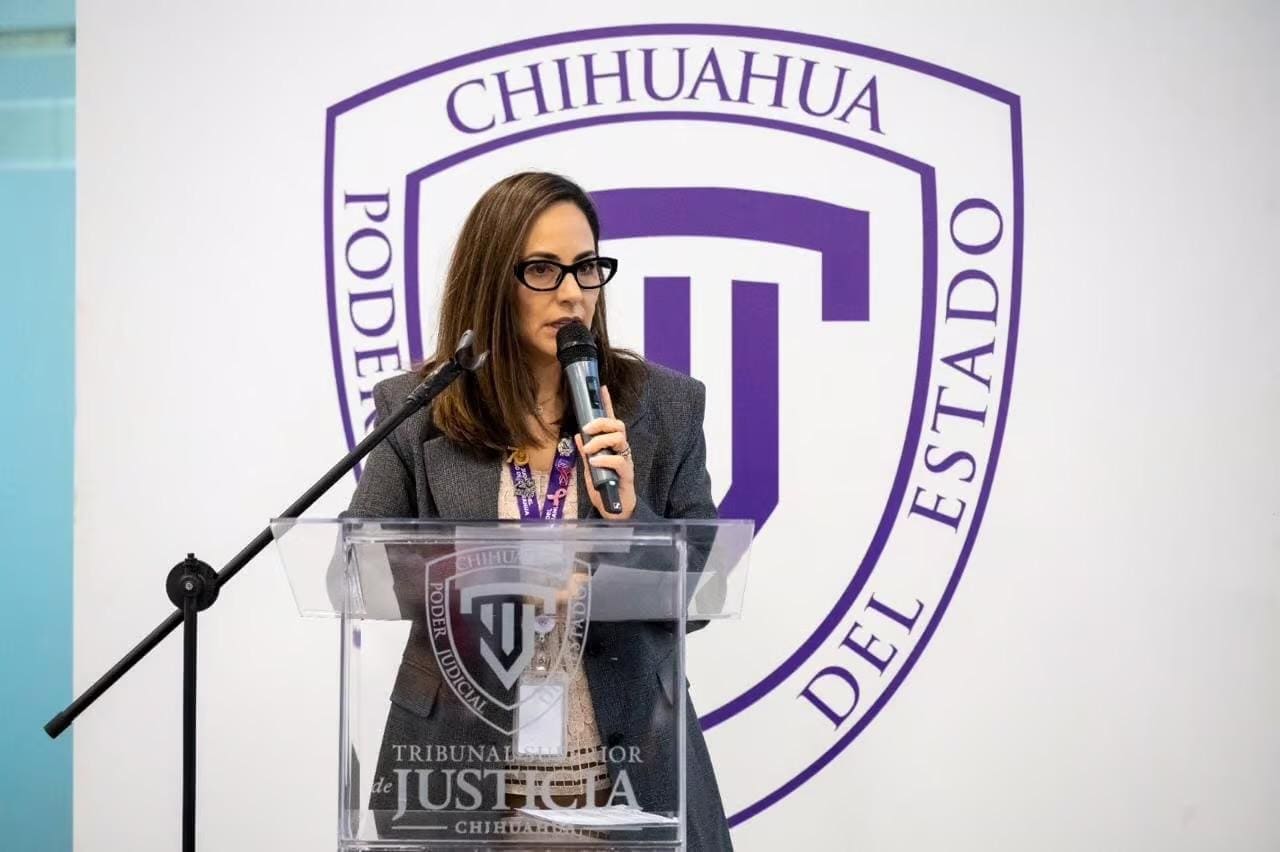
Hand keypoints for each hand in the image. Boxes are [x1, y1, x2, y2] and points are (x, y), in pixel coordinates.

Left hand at [574, 385, 635, 519]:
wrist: (613, 510)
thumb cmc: (603, 487)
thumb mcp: (590, 467)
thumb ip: (586, 452)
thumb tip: (578, 436)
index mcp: (611, 445)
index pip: (611, 420)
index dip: (607, 404)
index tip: (601, 388)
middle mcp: (621, 450)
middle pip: (618, 425)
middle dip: (602, 422)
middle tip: (587, 429)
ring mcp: (625, 460)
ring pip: (620, 438)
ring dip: (601, 440)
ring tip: (589, 449)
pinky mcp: (627, 474)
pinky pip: (618, 460)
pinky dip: (604, 458)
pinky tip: (594, 461)